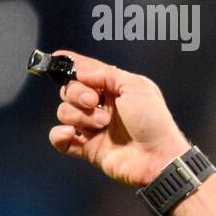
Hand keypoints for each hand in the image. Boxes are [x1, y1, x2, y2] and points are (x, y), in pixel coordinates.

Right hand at [46, 50, 190, 187]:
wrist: (158, 157)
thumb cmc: (154, 121)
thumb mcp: (137, 86)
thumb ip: (107, 74)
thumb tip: (80, 69)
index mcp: (115, 90)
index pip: (86, 73)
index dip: (72, 66)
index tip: (57, 58)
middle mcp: (102, 107)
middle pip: (70, 91)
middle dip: (77, 93)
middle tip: (95, 101)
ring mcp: (94, 128)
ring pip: (65, 112)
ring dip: (79, 116)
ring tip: (103, 124)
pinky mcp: (88, 148)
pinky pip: (60, 139)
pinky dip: (59, 135)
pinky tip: (71, 133)